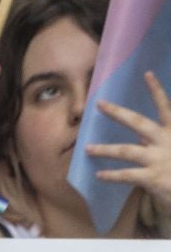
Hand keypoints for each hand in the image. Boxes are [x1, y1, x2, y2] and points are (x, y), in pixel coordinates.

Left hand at [85, 71, 170, 207]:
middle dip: (118, 112)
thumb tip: (140, 139)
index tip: (147, 74)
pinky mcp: (153, 178)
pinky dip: (111, 175)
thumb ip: (158, 142)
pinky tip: (99, 175)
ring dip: (105, 149)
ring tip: (87, 149)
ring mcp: (159, 159)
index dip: (157, 90)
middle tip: (100, 104)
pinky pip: (127, 175)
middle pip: (139, 123)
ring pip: (126, 151)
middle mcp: (166, 142)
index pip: (165, 107)